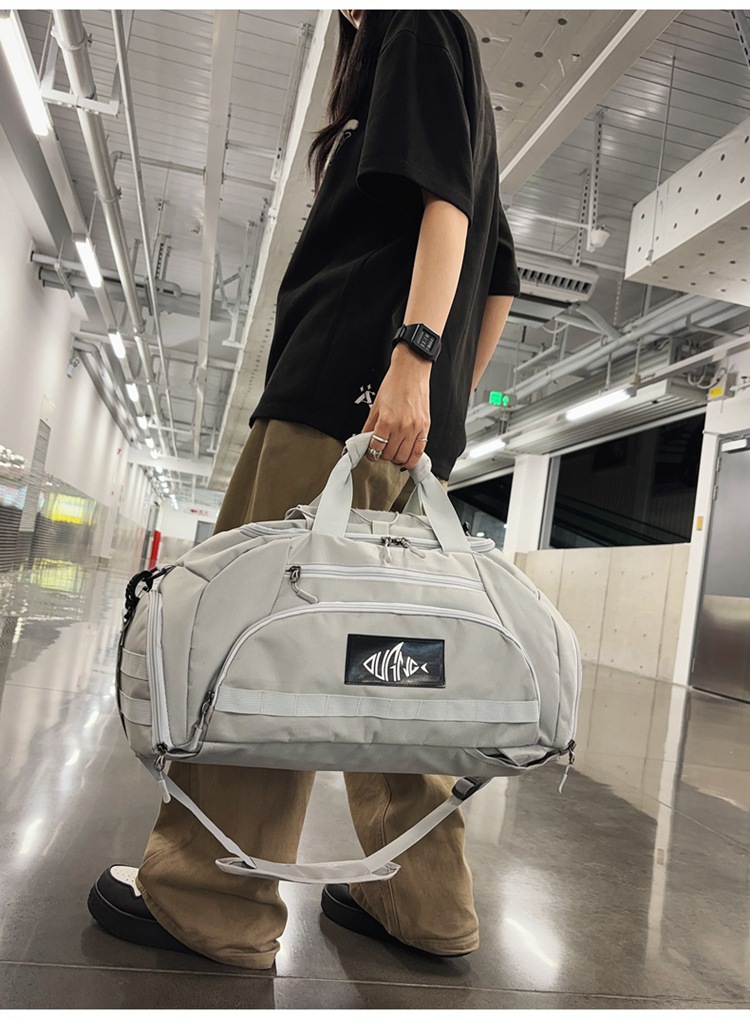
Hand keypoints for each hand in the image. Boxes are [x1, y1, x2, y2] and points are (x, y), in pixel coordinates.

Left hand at [362, 344, 430, 470]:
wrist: (411, 371)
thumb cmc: (395, 384)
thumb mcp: (376, 405)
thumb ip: (370, 425)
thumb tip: (365, 439)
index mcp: (386, 421)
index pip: (376, 448)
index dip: (372, 454)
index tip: (371, 454)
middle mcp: (401, 427)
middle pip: (390, 454)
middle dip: (383, 456)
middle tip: (382, 451)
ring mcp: (415, 428)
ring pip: (404, 456)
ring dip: (397, 459)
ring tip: (393, 453)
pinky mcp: (425, 427)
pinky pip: (419, 452)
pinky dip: (412, 460)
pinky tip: (407, 459)